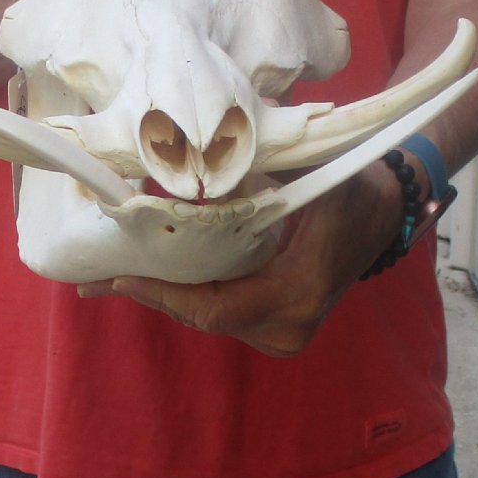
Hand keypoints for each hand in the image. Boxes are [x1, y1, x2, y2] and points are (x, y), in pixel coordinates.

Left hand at [79, 163, 402, 356]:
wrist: (382, 214)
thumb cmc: (351, 189)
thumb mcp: (312, 172)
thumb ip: (258, 165)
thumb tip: (197, 145)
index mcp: (298, 292)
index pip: (215, 307)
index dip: (164, 294)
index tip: (119, 276)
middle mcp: (287, 325)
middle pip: (202, 315)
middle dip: (151, 294)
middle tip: (95, 280)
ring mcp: (280, 331)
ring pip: (207, 314)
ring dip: (164, 294)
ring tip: (110, 277)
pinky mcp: (273, 324)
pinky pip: (219, 310)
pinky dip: (187, 293)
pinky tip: (152, 277)